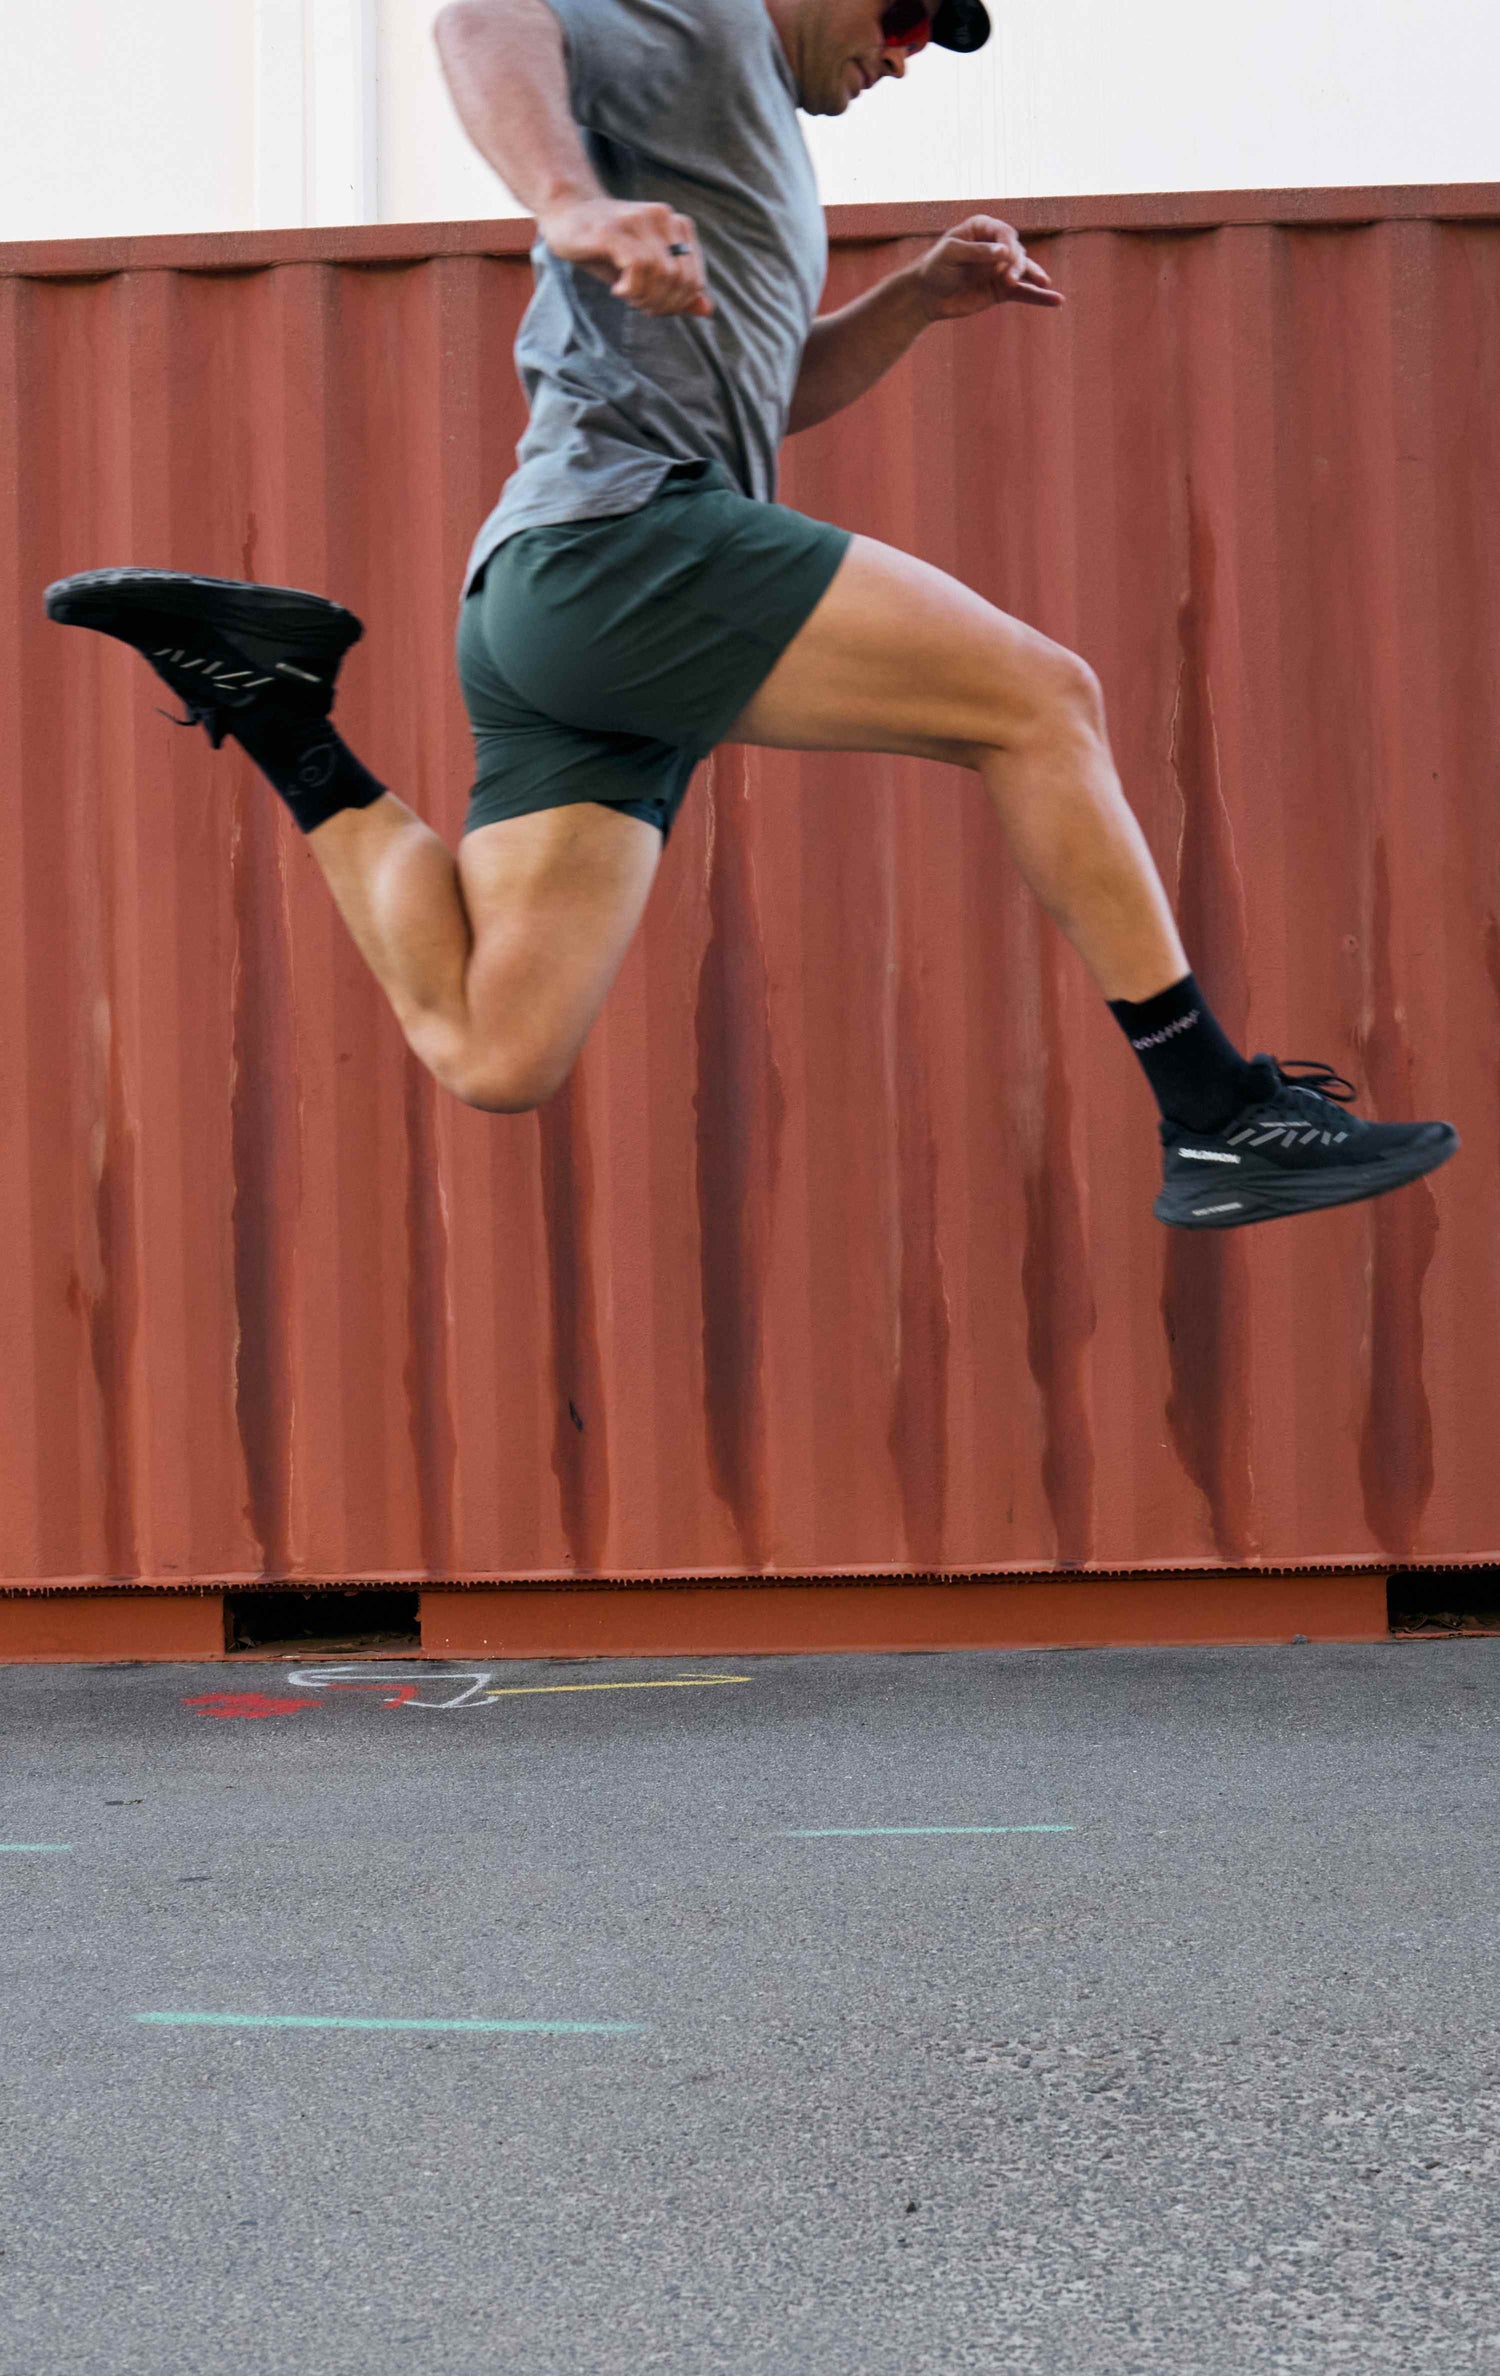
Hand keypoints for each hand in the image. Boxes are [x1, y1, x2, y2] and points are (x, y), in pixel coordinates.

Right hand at [537, 196, 713, 317]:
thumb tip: (708, 310)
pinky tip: (618, 290)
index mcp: (677, 225)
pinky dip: (632, 288)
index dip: (678, 304)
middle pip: (681, 279)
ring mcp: (639, 220)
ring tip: (629, 296)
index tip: (654, 306)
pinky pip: (639, 266)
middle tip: (640, 305)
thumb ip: (677, 289)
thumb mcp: (646, 272)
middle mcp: (663, 217)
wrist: (566, 213)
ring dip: (646, 297)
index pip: (695, 279)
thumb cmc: (607, 247)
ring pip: (662, 274)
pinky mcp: (615, 229)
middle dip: (663, 304)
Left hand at [910, 215, 1063, 322]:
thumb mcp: (950, 255)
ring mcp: (1000, 268)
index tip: (1005, 257)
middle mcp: (995, 246)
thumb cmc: (934, 269)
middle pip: (1017, 251)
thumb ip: (976, 252)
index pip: (1004, 233)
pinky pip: (1025, 292)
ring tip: (1043, 283)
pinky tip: (1057, 300)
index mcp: (982, 228)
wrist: (926, 297)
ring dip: (1033, 276)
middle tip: (1009, 278)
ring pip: (1025, 270)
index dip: (1008, 244)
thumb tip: (1004, 251)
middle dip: (1017, 263)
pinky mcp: (1001, 289)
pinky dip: (1040, 297)